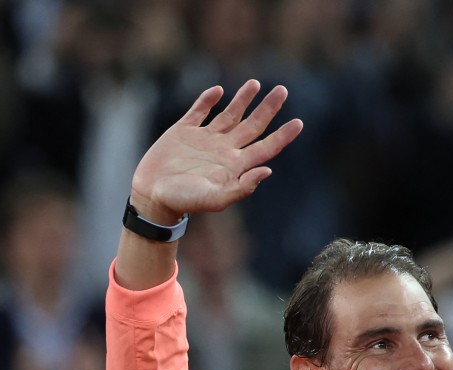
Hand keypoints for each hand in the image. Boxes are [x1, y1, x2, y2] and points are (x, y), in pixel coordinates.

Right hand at [130, 80, 302, 222]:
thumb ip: (242, 187)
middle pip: (253, 125)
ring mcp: (205, 139)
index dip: (283, 136)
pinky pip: (199, 111)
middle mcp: (224, 149)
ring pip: (230, 114)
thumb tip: (267, 170)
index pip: (266, 147)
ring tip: (256, 83)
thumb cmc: (185, 202)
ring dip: (243, 99)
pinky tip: (218, 91)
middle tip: (283, 90)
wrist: (153, 196)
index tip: (299, 122)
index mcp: (235, 165)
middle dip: (268, 108)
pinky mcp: (184, 131)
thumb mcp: (215, 199)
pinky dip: (208, 100)